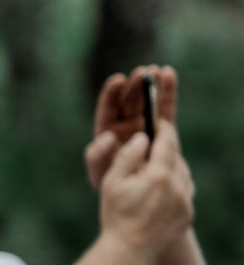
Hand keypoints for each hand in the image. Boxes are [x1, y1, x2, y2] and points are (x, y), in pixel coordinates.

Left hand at [86, 64, 176, 187]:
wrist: (134, 194)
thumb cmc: (111, 183)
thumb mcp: (98, 171)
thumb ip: (97, 155)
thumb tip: (106, 137)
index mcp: (107, 130)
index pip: (108, 107)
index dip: (112, 93)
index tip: (118, 80)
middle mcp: (124, 125)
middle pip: (129, 100)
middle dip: (135, 86)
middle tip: (142, 72)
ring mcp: (143, 125)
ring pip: (147, 101)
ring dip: (151, 85)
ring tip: (156, 70)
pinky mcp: (161, 130)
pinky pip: (164, 109)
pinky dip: (167, 93)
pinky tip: (168, 75)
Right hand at [97, 119, 194, 264]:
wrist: (129, 254)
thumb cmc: (116, 217)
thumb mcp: (112, 183)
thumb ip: (127, 157)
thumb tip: (141, 138)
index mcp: (159, 174)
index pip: (168, 142)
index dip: (164, 129)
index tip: (160, 123)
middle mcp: (178, 186)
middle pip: (177, 158)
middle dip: (167, 150)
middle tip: (154, 147)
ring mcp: (186, 202)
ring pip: (183, 176)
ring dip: (172, 169)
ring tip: (155, 171)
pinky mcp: (187, 216)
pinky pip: (185, 194)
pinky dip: (175, 188)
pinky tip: (160, 194)